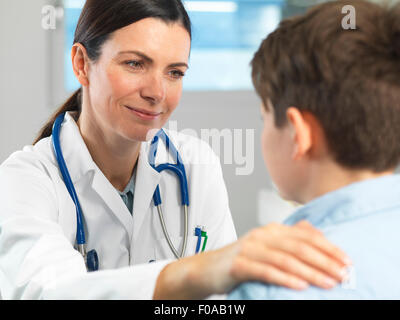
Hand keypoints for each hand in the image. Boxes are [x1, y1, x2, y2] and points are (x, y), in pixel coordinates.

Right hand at [227, 220, 350, 290]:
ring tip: (328, 283)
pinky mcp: (238, 264)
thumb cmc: (241, 259)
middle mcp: (262, 236)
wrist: (208, 268)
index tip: (346, 260)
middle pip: (298, 246)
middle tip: (342, 274)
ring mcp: (249, 249)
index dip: (328, 247)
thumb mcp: (266, 245)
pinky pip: (265, 271)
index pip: (306, 235)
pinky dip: (284, 278)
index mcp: (271, 230)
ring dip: (310, 272)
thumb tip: (313, 230)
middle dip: (325, 260)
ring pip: (285, 258)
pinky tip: (299, 286)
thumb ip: (288, 237)